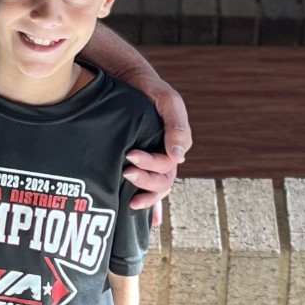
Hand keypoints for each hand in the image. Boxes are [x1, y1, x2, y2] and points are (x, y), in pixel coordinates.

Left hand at [124, 76, 190, 217]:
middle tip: (125, 172)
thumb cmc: (150, 90)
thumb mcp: (167, 102)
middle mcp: (166, 156)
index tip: (129, 156)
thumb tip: (179, 158)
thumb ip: (176, 126)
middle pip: (163, 181)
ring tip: (130, 202)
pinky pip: (148, 188)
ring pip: (157, 189)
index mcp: (174, 144)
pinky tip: (150, 222)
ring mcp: (154, 161)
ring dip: (147, 198)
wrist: (129, 81)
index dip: (150, 164)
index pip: (166, 165)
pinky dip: (151, 207)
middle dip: (145, 182)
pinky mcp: (141, 163)